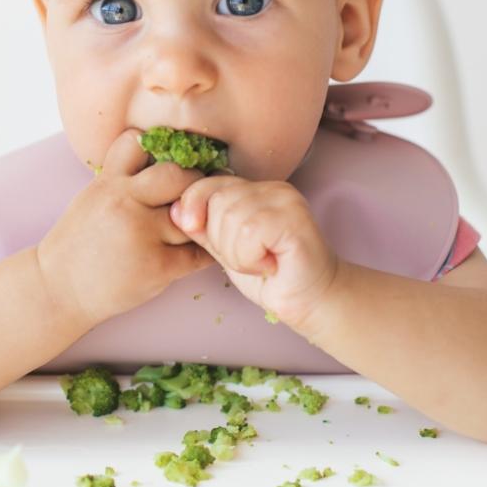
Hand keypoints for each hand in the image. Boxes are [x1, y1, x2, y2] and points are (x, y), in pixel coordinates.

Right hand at [37, 128, 216, 327]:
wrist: (58, 290)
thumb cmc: (79, 244)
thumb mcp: (94, 197)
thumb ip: (124, 178)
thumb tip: (167, 163)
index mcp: (108, 182)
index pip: (139, 142)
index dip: (158, 149)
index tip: (170, 162)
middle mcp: (125, 201)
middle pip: (177, 175)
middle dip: (191, 184)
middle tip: (195, 197)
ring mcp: (141, 233)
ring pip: (192, 215)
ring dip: (200, 221)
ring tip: (198, 227)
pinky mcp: (156, 266)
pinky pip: (198, 254)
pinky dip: (205, 252)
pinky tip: (200, 251)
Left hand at [169, 174, 338, 331]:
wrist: (311, 303)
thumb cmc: (269, 277)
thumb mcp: (225, 248)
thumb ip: (203, 227)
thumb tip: (175, 210)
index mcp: (255, 189)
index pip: (208, 183)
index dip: (194, 206)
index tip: (194, 229)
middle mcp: (273, 188)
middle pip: (217, 200)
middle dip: (220, 239)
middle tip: (247, 258)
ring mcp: (286, 200)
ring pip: (231, 217)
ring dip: (236, 253)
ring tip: (259, 263)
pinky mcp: (295, 219)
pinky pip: (249, 232)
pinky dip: (250, 258)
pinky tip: (269, 265)